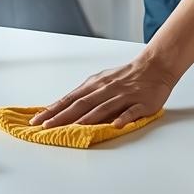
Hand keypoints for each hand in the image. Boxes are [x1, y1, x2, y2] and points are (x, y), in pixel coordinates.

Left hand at [29, 53, 178, 128]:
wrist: (156, 66)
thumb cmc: (127, 76)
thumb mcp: (103, 80)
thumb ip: (86, 94)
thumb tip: (63, 108)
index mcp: (96, 85)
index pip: (70, 99)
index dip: (53, 110)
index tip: (37, 121)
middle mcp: (107, 89)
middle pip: (82, 104)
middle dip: (63, 116)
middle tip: (47, 127)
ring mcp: (124, 96)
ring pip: (104, 108)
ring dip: (88, 118)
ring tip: (74, 128)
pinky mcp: (142, 103)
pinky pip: (131, 111)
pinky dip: (123, 118)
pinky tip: (116, 125)